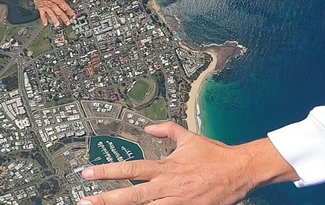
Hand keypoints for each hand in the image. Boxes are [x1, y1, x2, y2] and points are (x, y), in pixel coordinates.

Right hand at [33, 0, 75, 26]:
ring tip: (58, 25)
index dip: (70, 12)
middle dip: (64, 18)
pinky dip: (44, 20)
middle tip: (68, 23)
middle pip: (59, 12)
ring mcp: (46, 7)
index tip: (74, 17)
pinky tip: (46, 24)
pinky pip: (42, 15)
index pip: (65, 7)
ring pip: (52, 14)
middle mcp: (52, 4)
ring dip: (55, 20)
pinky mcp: (41, 8)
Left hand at [78, 123, 297, 204]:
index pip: (131, 168)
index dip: (107, 172)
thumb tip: (149, 127)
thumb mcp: (189, 138)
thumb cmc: (215, 156)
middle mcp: (168, 186)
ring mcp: (177, 202)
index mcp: (166, 167)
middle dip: (106, 200)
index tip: (88, 174)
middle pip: (131, 196)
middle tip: (85, 201)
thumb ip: (168, 131)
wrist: (239, 171)